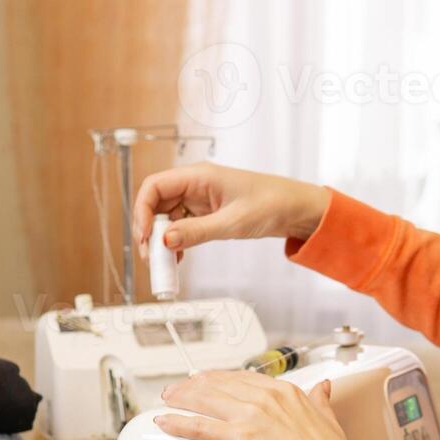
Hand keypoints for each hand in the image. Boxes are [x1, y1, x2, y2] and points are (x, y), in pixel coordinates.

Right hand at [132, 162, 329, 257]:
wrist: (297, 209)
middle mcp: (195, 185)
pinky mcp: (207, 213)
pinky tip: (177, 259)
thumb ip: (197, 232)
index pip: (154, 187)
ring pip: (167, 218)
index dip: (142, 211)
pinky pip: (182, 227)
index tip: (144, 238)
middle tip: (150, 258)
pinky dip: (176, 242)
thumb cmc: (272, 204)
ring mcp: (200, 199)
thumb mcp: (232, 222)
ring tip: (163, 264)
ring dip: (162, 240)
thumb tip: (165, 241)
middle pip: (156, 204)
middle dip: (149, 231)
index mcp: (198, 176)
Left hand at [155, 370, 369, 439]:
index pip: (243, 377)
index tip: (208, 380)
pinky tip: (165, 422)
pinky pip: (201, 426)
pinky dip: (179, 423)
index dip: (220, 378)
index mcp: (287, 393)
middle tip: (179, 390)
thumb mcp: (329, 422)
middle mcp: (267, 398)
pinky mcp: (241, 439)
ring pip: (206, 400)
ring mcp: (252, 416)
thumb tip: (323, 387)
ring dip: (182, 398)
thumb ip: (321, 402)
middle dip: (194, 385)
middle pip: (220, 384)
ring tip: (167, 400)